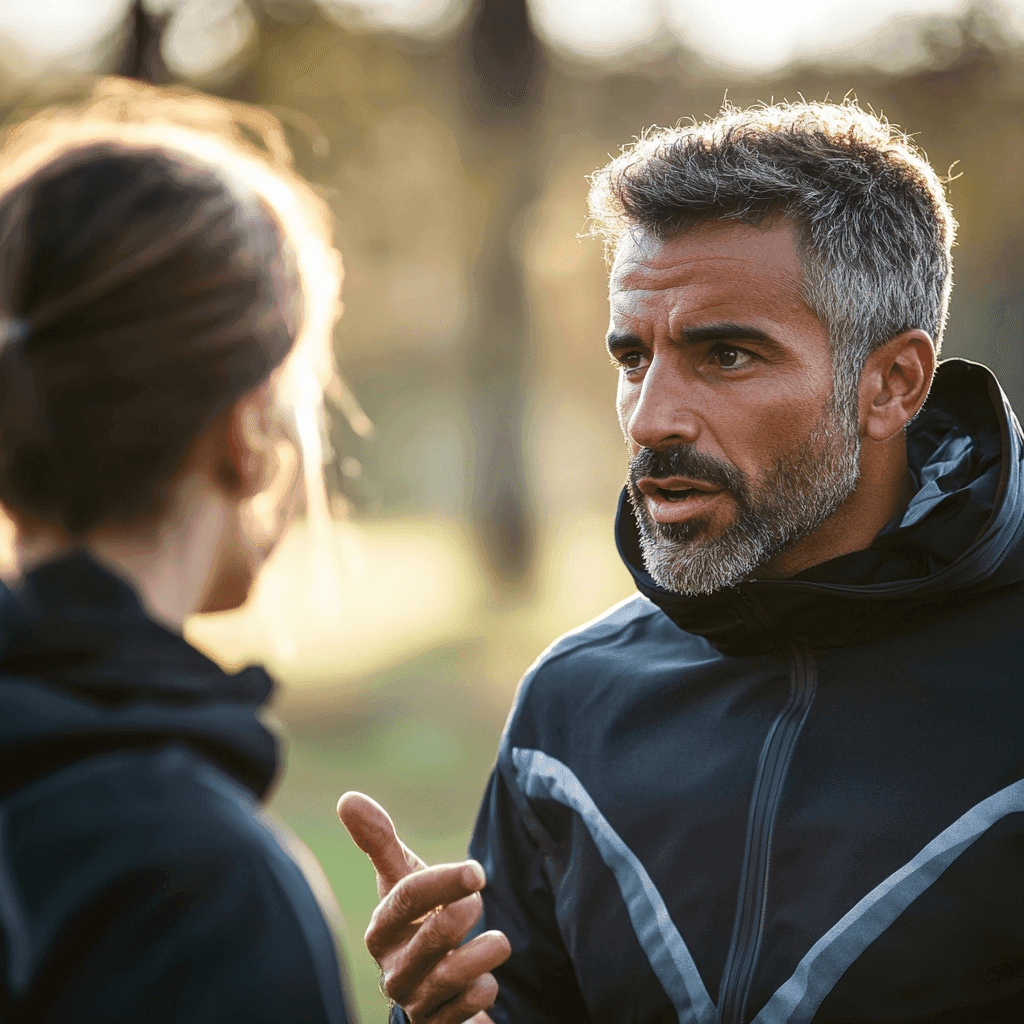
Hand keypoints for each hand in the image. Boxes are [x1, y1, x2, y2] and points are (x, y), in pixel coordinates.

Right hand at [338, 792, 510, 1023]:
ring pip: (451, 978)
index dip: (443, 881)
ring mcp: (416, 1000)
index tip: (477, 870)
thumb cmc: (415, 919)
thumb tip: (346, 798)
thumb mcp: (401, 878)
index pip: (406, 898)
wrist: (428, 983)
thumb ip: (379, 840)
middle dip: (462, 915)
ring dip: (483, 953)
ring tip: (499, 942)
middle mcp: (393, 968)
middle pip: (431, 938)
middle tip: (478, 902)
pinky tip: (483, 979)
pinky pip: (466, 1009)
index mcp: (381, 927)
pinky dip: (483, 989)